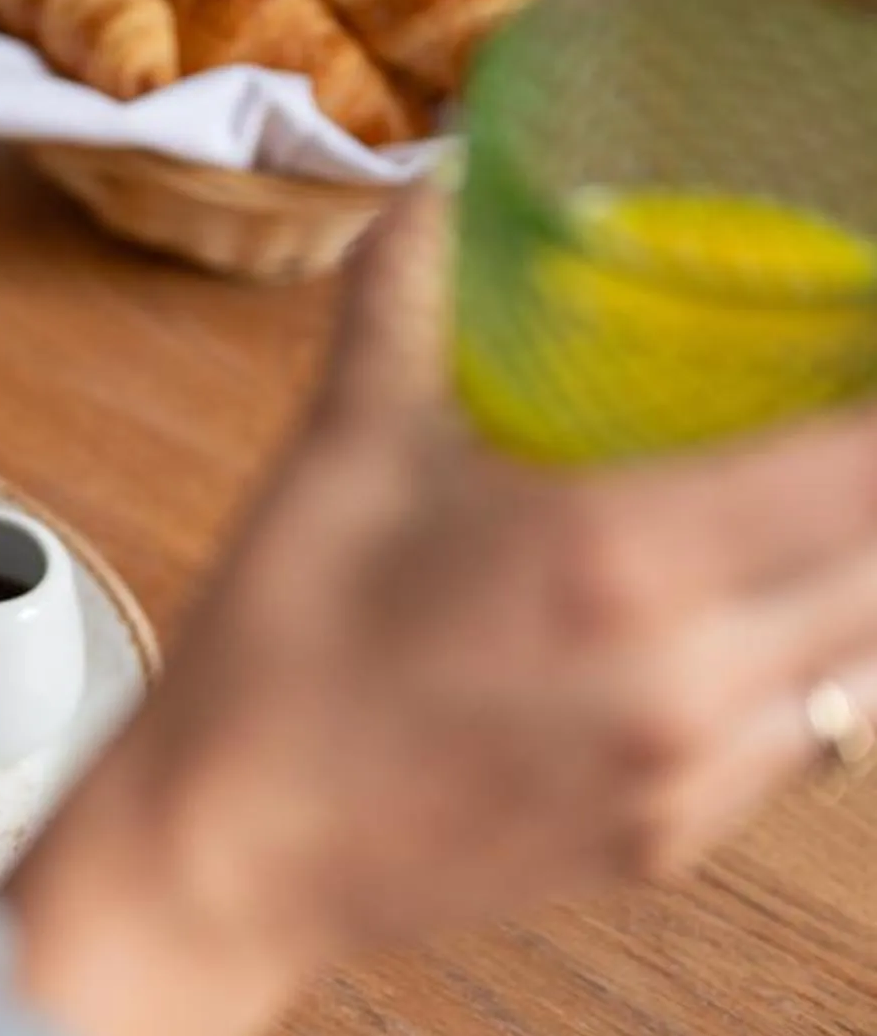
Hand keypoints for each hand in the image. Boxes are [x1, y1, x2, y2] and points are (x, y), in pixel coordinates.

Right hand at [12, 191, 876, 1035]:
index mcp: (620, 555)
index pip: (868, 463)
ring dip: (860, 581)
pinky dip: (820, 670)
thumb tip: (451, 173)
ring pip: (875, 667)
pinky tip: (765, 621)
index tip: (865, 349)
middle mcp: (691, 674)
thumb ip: (414, 294)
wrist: (223, 862)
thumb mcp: (344, 448)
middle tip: (842, 414)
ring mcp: (695, 775)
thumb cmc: (276, 653)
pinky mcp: (677, 843)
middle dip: (876, 482)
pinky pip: (811, 742)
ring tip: (817, 515)